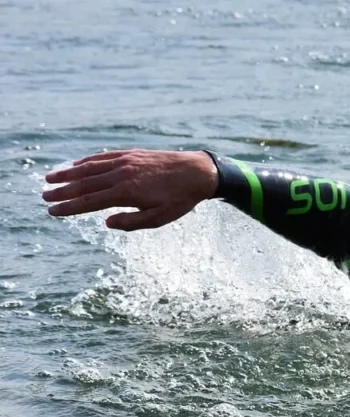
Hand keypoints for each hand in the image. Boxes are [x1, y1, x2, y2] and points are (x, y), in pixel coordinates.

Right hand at [42, 149, 218, 230]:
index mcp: (126, 193)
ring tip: (50, 178)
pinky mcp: (131, 154)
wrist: (198, 172)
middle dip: (62, 191)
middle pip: (84, 184)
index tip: (53, 211)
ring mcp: (125, 161)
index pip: (89, 202)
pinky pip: (103, 157)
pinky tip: (77, 165)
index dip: (69, 207)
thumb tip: (106, 222)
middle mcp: (122, 174)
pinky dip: (87, 161)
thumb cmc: (180, 199)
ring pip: (90, 167)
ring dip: (68, 174)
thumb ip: (131, 222)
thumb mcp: (160, 218)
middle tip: (44, 196)